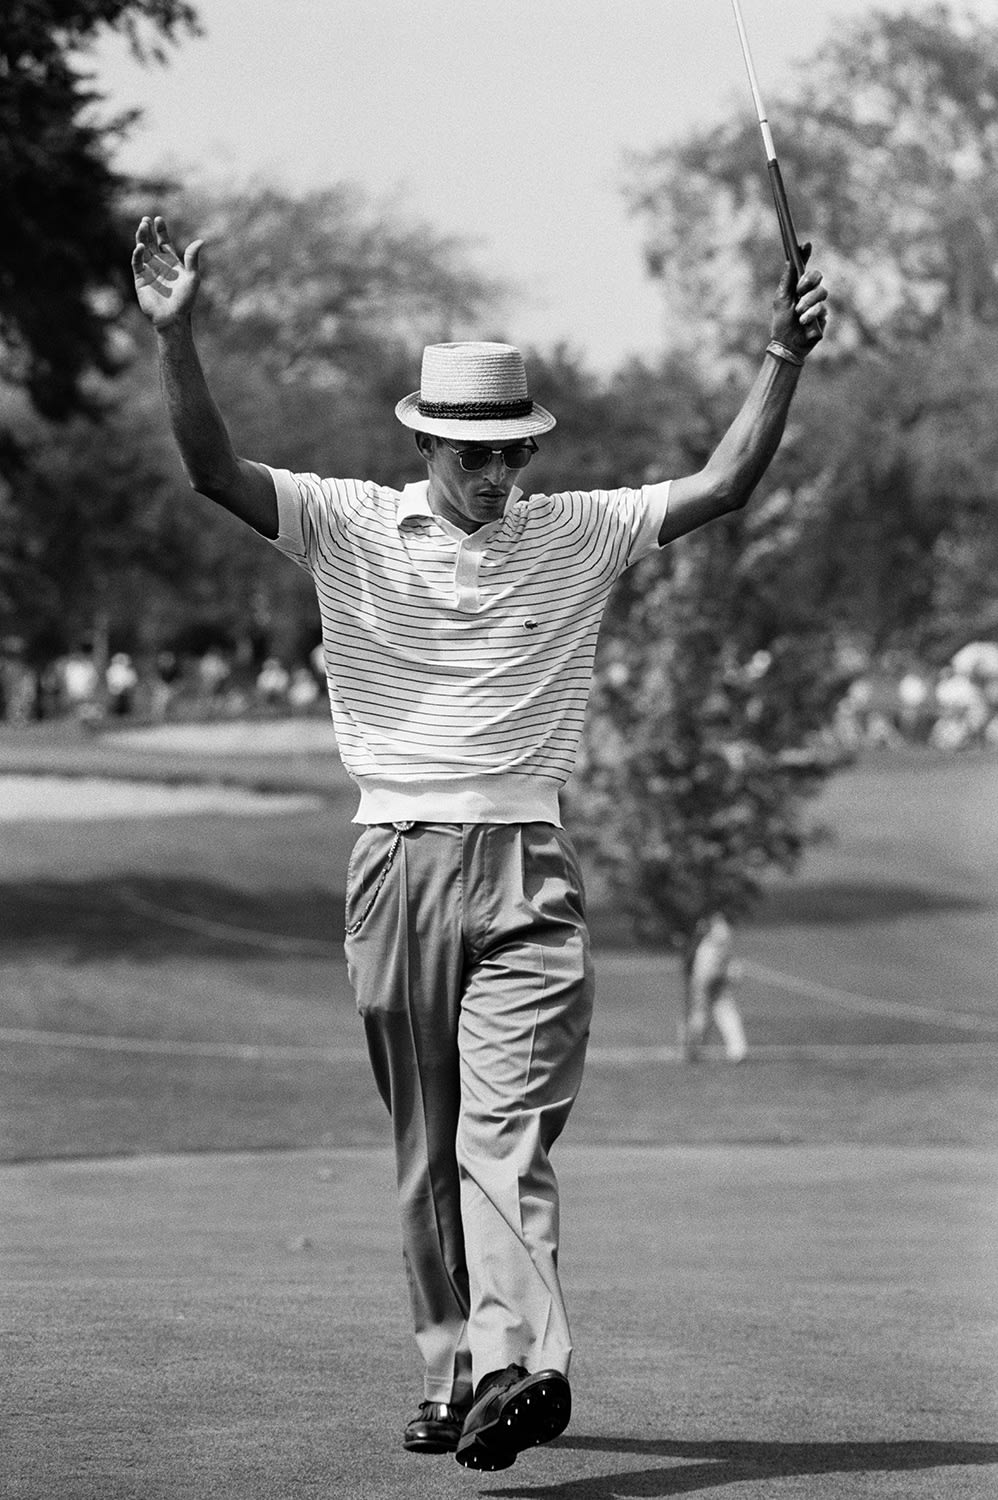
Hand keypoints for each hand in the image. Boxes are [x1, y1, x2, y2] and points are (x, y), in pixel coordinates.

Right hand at [132, 215, 203, 328]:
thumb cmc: (185, 300)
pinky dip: (137, 254)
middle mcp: (159, 265)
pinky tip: (140, 246)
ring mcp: (149, 271)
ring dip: (141, 238)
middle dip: (148, 231)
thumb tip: (201, 241)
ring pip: (143, 250)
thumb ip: (193, 258)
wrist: (173, 318)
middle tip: (146, 220)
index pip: (164, 242)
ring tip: (142, 226)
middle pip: (152, 243)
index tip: (158, 219)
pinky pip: (137, 263)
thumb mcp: (192, 277)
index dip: (161, 231)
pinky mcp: (140, 279)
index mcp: (172, 263)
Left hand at [770, 243, 827, 358]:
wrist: (788, 344)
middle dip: (809, 280)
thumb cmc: (782, 323)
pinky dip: (811, 314)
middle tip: (800, 289)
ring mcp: (817, 303)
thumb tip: (790, 261)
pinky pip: (822, 308)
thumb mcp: (781, 300)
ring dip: (808, 302)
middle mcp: (808, 292)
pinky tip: (804, 321)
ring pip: (821, 292)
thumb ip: (786, 281)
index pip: (803, 267)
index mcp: (796, 287)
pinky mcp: (823, 315)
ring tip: (799, 312)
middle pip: (817, 276)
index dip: (805, 254)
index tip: (805, 244)